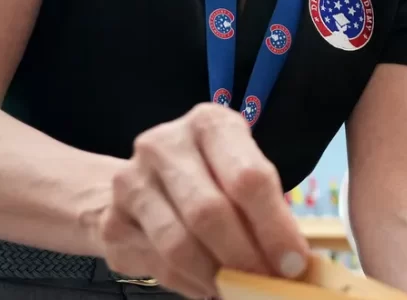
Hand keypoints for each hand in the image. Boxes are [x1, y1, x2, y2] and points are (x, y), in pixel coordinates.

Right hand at [91, 103, 310, 297]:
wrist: (139, 182)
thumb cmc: (209, 176)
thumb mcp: (241, 171)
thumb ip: (265, 206)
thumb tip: (295, 259)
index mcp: (209, 123)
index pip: (248, 177)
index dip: (274, 227)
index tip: (293, 263)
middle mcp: (165, 145)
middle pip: (210, 212)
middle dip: (245, 257)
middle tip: (268, 282)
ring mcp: (131, 183)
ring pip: (179, 245)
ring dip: (215, 276)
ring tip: (239, 288)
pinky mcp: (111, 222)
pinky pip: (157, 265)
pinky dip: (190, 284)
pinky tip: (208, 286)